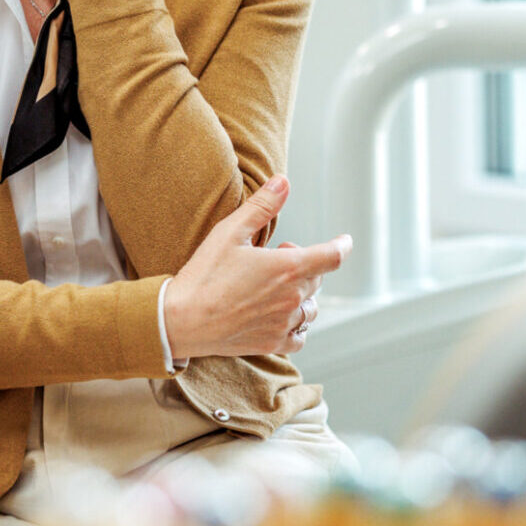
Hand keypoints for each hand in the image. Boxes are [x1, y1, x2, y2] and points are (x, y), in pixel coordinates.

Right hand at [161, 176, 351, 359]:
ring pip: (310, 308)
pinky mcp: (272, 343)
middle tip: (275, 258)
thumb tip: (283, 182)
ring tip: (276, 288)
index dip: (342, 246)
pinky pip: (299, 336)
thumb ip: (261, 207)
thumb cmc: (203, 274)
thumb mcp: (229, 232)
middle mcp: (292, 298)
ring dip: (302, 296)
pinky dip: (296, 325)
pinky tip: (278, 316)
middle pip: (317, 279)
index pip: (331, 256)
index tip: (344, 241)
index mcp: (287, 267)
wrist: (181, 320)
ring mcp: (284, 323)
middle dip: (304, 266)